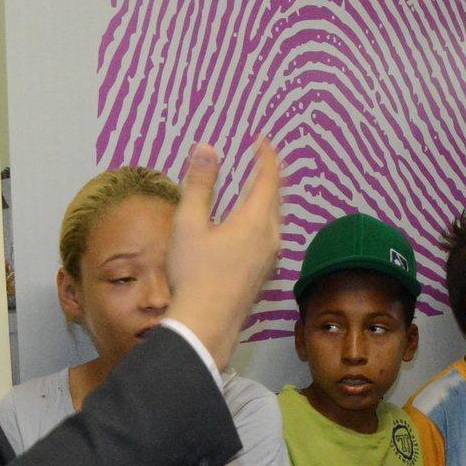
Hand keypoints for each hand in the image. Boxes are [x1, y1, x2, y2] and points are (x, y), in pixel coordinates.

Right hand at [165, 141, 283, 369]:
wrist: (206, 325)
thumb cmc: (194, 275)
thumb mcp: (189, 224)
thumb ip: (199, 184)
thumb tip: (207, 148)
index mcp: (255, 220)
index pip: (268, 178)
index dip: (266, 156)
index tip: (262, 140)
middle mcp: (270, 237)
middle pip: (276, 197)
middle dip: (270, 175)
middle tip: (263, 158)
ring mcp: (270, 258)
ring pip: (275, 219)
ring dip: (268, 198)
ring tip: (258, 187)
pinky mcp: (264, 274)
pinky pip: (271, 237)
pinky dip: (265, 220)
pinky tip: (253, 228)